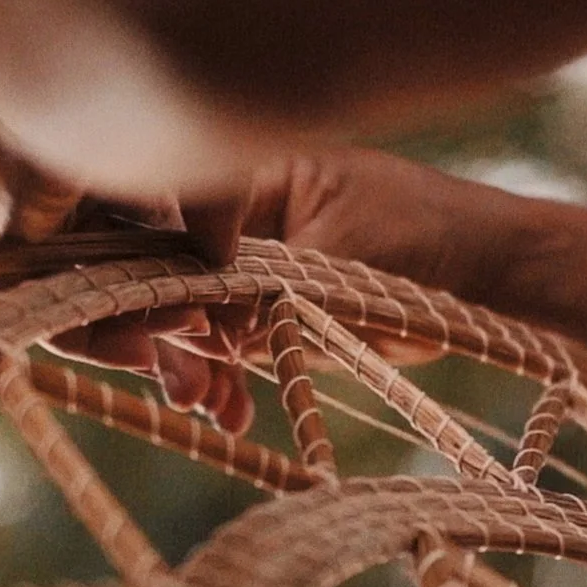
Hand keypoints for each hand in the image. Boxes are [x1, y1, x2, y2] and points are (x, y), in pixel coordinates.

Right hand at [0, 114, 541, 432]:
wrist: (483, 278)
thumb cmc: (421, 231)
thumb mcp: (335, 253)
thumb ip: (261, 286)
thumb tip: (198, 324)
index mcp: (225, 173)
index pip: (129, 208)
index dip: (103, 264)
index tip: (116, 314)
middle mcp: (217, 220)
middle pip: (127, 269)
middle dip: (131, 324)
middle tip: (160, 368)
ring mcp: (234, 271)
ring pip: (163, 320)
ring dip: (171, 365)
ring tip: (207, 400)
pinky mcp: (257, 321)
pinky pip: (205, 355)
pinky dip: (207, 385)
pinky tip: (228, 412)